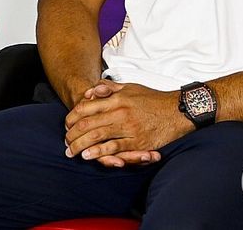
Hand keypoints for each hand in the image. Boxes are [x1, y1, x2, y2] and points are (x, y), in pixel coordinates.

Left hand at [64, 82, 191, 166]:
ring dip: (81, 145)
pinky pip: (114, 148)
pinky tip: (88, 155)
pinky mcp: (137, 142)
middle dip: (72, 134)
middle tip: (65, 141)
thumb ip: (109, 88)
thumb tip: (91, 91)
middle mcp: (120, 112)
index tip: (66, 124)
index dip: (73, 117)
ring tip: (71, 151)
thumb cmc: (152, 98)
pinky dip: (99, 152)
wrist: (177, 110)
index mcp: (117, 98)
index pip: (86, 107)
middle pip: (88, 124)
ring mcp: (128, 127)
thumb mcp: (130, 87)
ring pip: (97, 137)